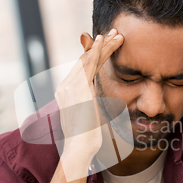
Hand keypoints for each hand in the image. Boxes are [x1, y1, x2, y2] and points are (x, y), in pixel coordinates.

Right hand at [54, 29, 122, 179]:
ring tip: (117, 35)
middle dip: (100, 46)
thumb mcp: (90, 117)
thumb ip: (91, 105)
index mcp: (66, 93)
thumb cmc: (87, 138)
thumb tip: (96, 104)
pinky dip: (99, 51)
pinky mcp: (78, 88)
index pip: (81, 68)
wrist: (79, 148)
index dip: (94, 55)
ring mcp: (70, 86)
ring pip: (89, 59)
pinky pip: (90, 64)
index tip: (107, 46)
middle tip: (114, 33)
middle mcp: (64, 86)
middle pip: (84, 60)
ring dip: (104, 46)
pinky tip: (107, 41)